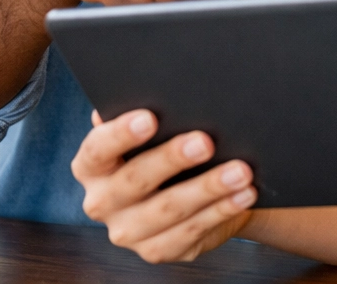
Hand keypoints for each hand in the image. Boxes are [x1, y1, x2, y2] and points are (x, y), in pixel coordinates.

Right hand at [72, 109, 256, 262]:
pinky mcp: (158, 250)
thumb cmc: (168, 144)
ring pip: (169, 210)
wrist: (192, 190)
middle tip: (206, 141)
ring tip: (240, 170)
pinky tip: (243, 194)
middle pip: (135, 181)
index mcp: (93, 166)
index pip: (97, 149)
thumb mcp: (157, 129)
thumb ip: (150, 110)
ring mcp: (129, 231)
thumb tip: (159, 86)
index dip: (120, 134)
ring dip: (208, 188)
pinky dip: (222, 211)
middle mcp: (103, 201)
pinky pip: (192, 232)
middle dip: (172, 159)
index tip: (149, 117)